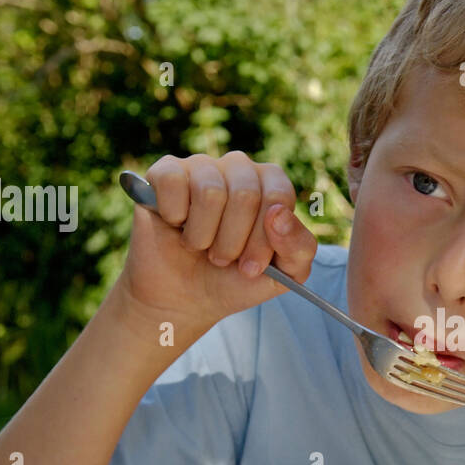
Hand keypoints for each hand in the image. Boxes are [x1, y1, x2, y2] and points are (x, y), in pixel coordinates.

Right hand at [118, 152, 317, 328]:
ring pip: (209, 192)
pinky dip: (173, 216)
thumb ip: (298, 247)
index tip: (251, 269)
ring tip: (199, 245)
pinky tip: (175, 224)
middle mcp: (239, 167)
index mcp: (273, 184)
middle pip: (245, 194)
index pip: (278, 196)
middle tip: (222, 259)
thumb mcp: (284, 275)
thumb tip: (278, 214)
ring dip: (202, 236)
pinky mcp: (166, 171)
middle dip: (232, 242)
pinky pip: (174, 183)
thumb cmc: (237, 279)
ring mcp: (202, 166)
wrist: (185, 298)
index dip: (263, 240)